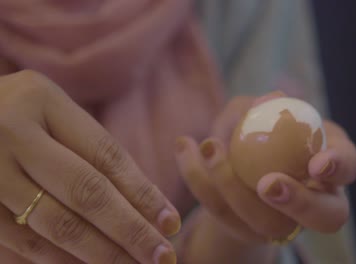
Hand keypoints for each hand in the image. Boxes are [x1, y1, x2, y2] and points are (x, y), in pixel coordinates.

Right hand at [0, 70, 179, 263]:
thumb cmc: (14, 114)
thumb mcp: (49, 113)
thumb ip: (88, 149)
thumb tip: (146, 202)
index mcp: (41, 99)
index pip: (106, 155)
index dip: (143, 192)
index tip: (171, 221)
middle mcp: (10, 130)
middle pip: (86, 191)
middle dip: (130, 230)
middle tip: (163, 256)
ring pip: (54, 223)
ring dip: (100, 252)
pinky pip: (20, 241)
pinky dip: (59, 259)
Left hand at [175, 91, 355, 245]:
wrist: (244, 167)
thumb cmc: (267, 132)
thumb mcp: (269, 114)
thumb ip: (268, 106)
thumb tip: (273, 98)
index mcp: (331, 168)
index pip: (349, 168)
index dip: (339, 168)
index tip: (316, 164)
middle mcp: (315, 202)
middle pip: (324, 218)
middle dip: (298, 203)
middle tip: (266, 184)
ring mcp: (280, 223)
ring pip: (265, 223)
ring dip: (231, 185)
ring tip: (209, 146)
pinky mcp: (243, 229)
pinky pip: (220, 212)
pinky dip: (197, 177)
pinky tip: (184, 145)